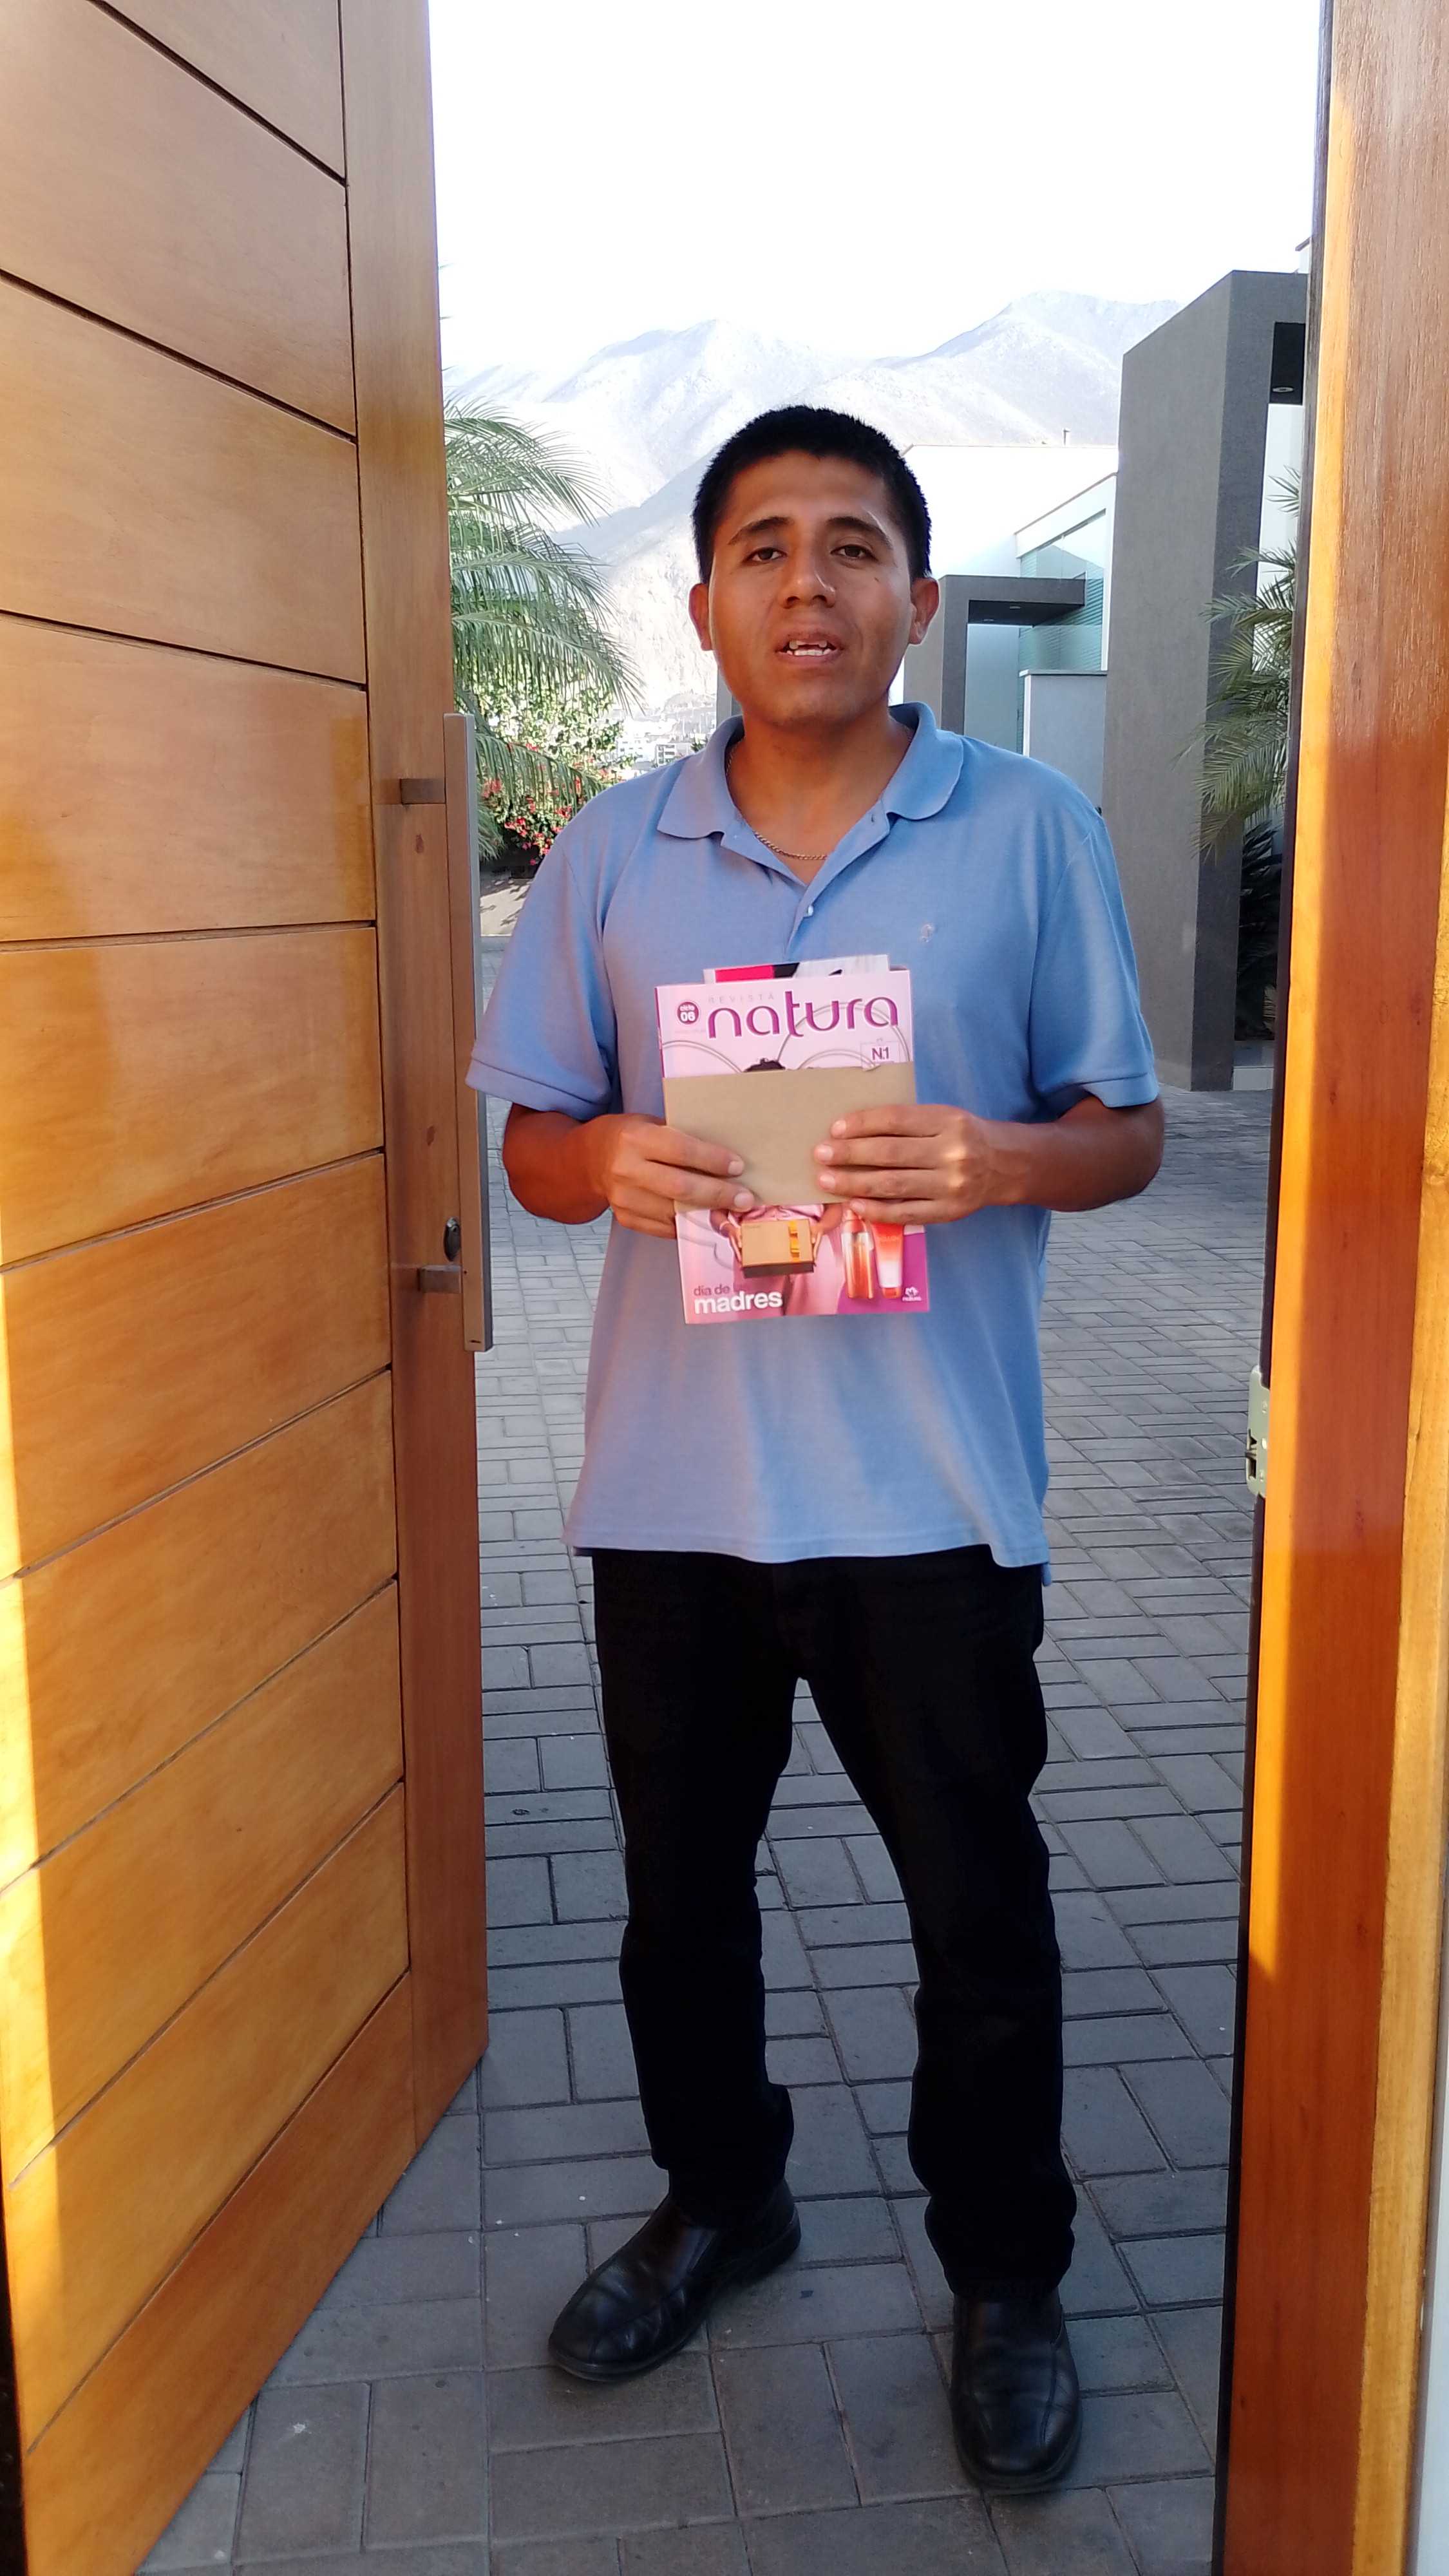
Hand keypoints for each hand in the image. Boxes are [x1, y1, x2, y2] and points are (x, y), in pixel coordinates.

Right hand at [584, 1113, 754, 1240]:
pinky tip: (707, 1218)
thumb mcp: (651, 1125)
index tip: (738, 1166)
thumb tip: (726, 1158)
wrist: (589, 1160)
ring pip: (675, 1211)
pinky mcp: (626, 1218)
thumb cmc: (630, 1137)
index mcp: (635, 1139)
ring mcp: (624, 1198)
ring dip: (708, 1213)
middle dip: (718, 1194)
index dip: (712, 1160)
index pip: (680, 1151)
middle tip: (745, 1198)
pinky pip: (665, 1227)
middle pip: (680, 1187)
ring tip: (733, 1210)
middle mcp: (626, 1170)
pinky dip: (689, 1224)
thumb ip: (681, 1139)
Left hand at [813, 1104, 1002, 1224]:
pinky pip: (905, 1213)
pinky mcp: (948, 1212)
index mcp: (948, 1121)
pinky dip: (876, 1210)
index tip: (835, 1129)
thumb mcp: (943, 1117)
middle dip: (850, 1154)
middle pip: (890, 1153)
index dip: (862, 1124)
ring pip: (893, 1184)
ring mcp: (950, 1186)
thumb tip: (851, 1132)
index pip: (896, 1120)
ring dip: (854, 1183)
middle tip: (820, 1154)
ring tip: (826, 1180)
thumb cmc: (962, 1137)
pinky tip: (853, 1205)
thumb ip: (906, 1123)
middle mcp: (952, 1153)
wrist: (1005, 1166)